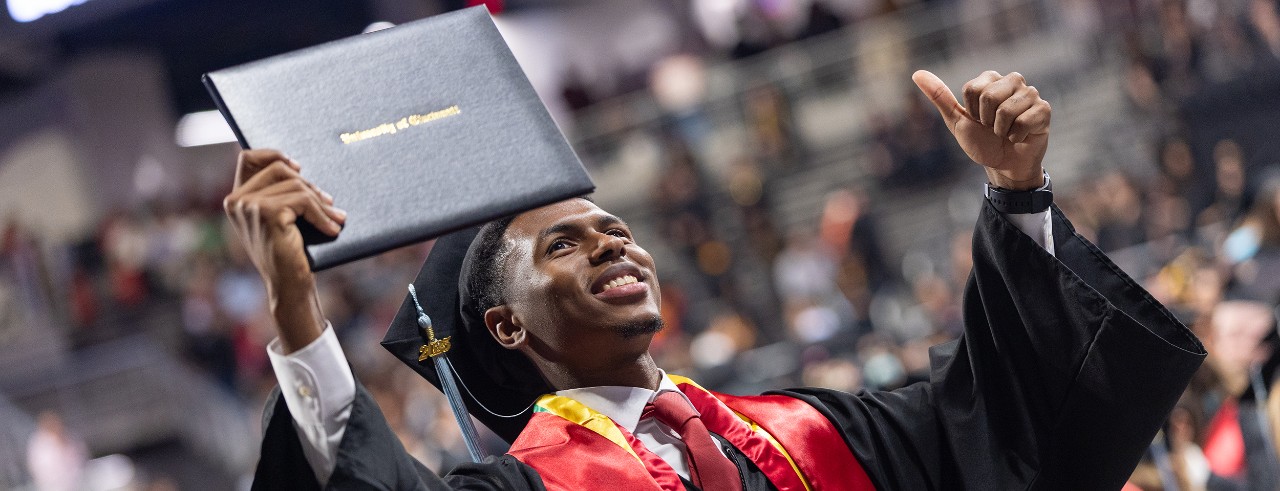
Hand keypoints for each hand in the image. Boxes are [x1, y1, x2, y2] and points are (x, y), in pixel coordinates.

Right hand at [223, 149, 345, 352]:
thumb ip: (280, 194)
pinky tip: (333, 229)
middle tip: (330, 204)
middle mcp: (236, 200)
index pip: (249, 158)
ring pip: (296, 185)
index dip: (274, 154)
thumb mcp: (282, 218)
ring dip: (321, 203)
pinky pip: (304, 200)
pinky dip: (323, 215)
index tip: (299, 167)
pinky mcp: (267, 213)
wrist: (288, 286)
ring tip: (336, 217)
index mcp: (236, 199)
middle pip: (280, 169)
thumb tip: (299, 166)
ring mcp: (249, 206)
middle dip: (309, 185)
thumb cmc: (289, 252)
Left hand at [912, 70, 1050, 189]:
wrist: (1002, 166)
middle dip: (985, 120)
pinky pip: (1024, 120)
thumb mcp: (957, 120)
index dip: (971, 111)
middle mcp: (1012, 81)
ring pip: (1007, 109)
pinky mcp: (1044, 110)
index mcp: (990, 79)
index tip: (978, 119)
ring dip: (1001, 130)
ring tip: (1006, 132)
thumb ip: (939, 96)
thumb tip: (917, 74)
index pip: (972, 88)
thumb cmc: (980, 141)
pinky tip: (1020, 137)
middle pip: (989, 95)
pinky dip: (1017, 136)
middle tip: (992, 127)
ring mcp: (1030, 94)